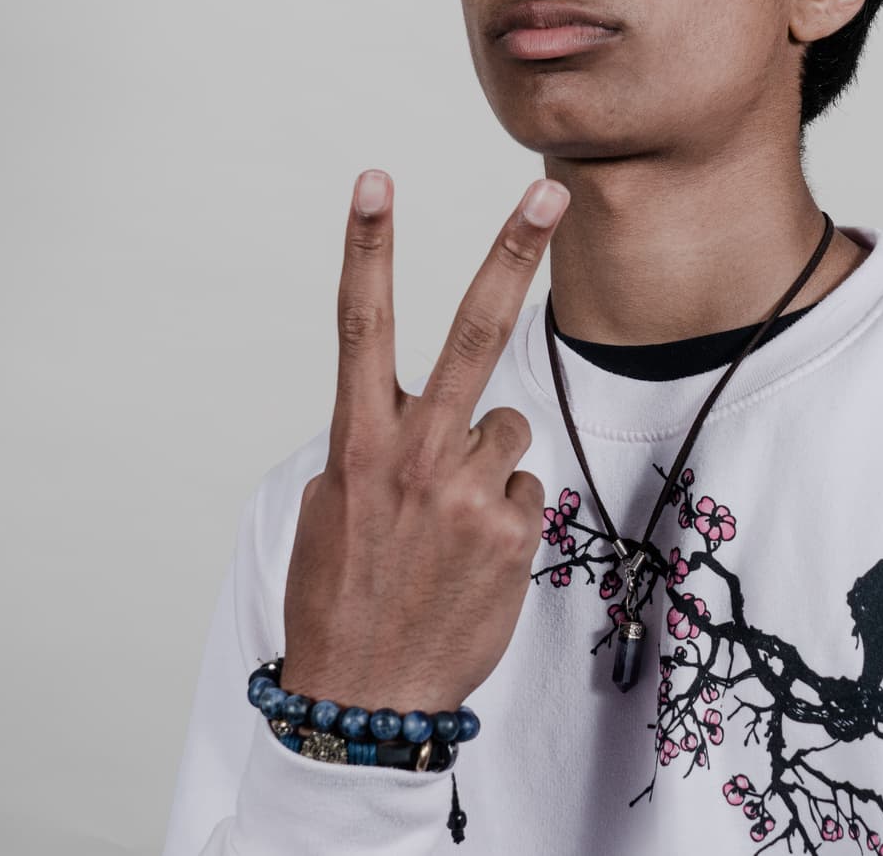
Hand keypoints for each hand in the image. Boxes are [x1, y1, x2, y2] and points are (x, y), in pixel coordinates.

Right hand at [280, 169, 569, 714]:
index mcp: (358, 442)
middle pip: (473, 332)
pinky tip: (473, 563)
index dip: (366, 247)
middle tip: (549, 190)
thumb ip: (374, 451)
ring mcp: (468, 493)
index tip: (375, 179)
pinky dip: (505, 518)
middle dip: (511, 252)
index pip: (357, 325)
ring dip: (488, 464)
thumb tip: (412, 422)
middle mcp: (414, 456)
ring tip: (449, 529)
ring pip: (507, 430)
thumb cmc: (343, 600)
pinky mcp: (513, 534)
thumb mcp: (333, 511)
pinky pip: (524, 492)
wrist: (365, 703)